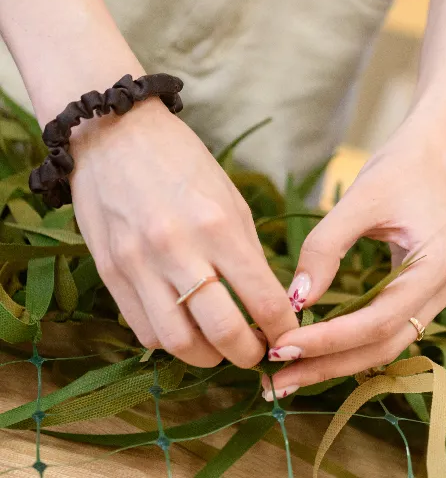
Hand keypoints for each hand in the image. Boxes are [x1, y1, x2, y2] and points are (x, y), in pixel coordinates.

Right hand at [71, 100, 298, 367]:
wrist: (112, 134)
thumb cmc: (183, 164)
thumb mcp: (231, 201)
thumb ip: (248, 254)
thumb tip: (270, 304)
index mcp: (218, 226)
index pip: (263, 299)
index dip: (283, 329)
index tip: (290, 335)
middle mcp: (177, 249)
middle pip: (222, 332)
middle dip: (249, 354)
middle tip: (259, 353)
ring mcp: (138, 264)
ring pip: (178, 342)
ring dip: (208, 357)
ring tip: (222, 348)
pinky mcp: (109, 274)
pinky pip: (144, 330)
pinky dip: (171, 342)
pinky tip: (186, 330)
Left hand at [260, 115, 445, 398]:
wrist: (439, 151)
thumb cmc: (402, 167)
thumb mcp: (359, 199)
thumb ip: (325, 248)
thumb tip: (294, 300)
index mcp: (436, 267)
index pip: (378, 321)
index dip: (329, 340)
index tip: (281, 348)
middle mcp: (445, 289)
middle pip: (384, 345)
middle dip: (328, 365)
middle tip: (275, 381)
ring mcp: (440, 294)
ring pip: (387, 343)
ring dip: (337, 360)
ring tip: (287, 374)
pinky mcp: (426, 292)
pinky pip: (389, 327)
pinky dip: (351, 342)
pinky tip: (316, 350)